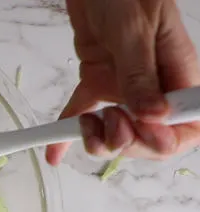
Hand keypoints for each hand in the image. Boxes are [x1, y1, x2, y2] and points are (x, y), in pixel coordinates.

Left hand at [46, 0, 199, 164]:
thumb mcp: (135, 30)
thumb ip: (141, 74)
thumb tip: (153, 115)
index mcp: (178, 72)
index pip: (185, 125)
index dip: (165, 140)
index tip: (141, 134)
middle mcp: (153, 85)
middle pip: (148, 135)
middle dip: (127, 141)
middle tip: (109, 123)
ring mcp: (124, 85)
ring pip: (115, 130)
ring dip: (98, 138)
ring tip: (84, 126)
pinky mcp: (97, 79)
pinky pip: (84, 110)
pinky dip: (68, 131)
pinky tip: (54, 152)